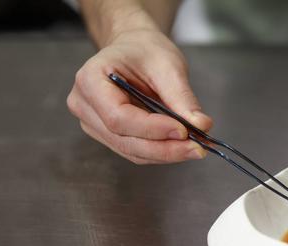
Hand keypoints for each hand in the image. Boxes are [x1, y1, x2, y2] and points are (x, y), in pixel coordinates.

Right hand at [67, 28, 212, 163]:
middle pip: (124, 140)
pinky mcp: (109, 135)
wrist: (134, 50)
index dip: (152, 128)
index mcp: (90, 80)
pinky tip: (183, 148)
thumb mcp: (167, 66)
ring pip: (131, 151)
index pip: (118, 117)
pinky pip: (136, 151)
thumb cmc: (145, 51)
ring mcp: (94, 124)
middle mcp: (85, 106)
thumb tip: (201, 125)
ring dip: (166, 154)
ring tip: (196, 149)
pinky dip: (161, 152)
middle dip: (164, 148)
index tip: (184, 131)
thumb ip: (182, 97)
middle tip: (197, 148)